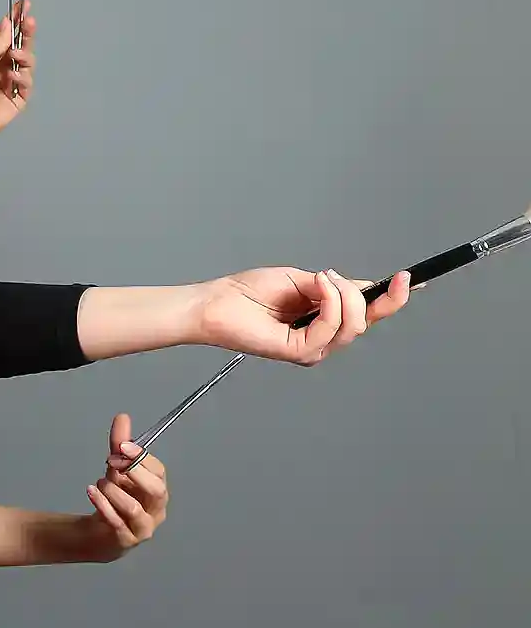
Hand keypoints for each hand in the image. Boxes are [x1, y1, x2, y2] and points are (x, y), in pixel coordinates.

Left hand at [0, 0, 35, 148]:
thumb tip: (7, 22)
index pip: (6, 35)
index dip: (15, 20)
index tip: (23, 4)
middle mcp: (3, 67)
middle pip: (20, 46)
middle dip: (26, 33)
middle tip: (30, 22)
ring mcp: (12, 82)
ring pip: (27, 62)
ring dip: (23, 56)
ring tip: (14, 56)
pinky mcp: (20, 98)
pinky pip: (27, 82)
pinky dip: (22, 77)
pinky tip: (13, 77)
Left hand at [81, 413, 167, 561]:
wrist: (100, 533)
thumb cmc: (114, 499)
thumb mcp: (116, 469)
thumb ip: (119, 445)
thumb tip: (122, 417)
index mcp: (157, 489)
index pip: (159, 471)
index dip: (140, 457)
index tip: (121, 447)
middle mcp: (155, 510)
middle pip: (157, 491)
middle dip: (134, 474)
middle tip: (112, 463)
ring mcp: (142, 527)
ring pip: (133, 508)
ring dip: (112, 492)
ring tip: (99, 483)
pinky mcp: (126, 540)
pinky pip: (117, 523)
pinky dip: (103, 505)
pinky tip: (91, 493)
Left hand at [196, 267, 411, 364]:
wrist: (215, 302)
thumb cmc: (247, 292)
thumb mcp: (302, 280)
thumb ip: (335, 286)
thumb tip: (365, 285)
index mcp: (324, 319)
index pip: (367, 313)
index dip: (392, 299)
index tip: (411, 280)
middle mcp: (322, 337)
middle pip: (367, 321)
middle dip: (367, 294)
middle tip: (339, 275)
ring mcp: (313, 347)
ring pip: (352, 325)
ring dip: (343, 295)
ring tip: (322, 279)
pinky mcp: (300, 352)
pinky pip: (330, 329)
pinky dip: (330, 304)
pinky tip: (318, 286)